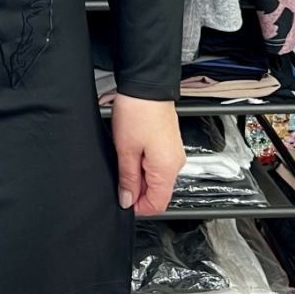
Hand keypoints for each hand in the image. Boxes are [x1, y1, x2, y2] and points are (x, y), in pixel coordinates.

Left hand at [111, 94, 186, 215]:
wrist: (147, 86)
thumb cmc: (137, 112)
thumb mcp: (126, 150)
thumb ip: (127, 179)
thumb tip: (127, 200)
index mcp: (167, 168)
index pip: (158, 204)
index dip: (138, 207)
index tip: (123, 201)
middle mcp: (175, 163)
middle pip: (158, 192)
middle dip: (137, 191)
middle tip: (119, 177)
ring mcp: (174, 153)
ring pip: (156, 179)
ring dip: (139, 177)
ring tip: (124, 160)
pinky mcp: (169, 145)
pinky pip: (157, 165)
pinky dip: (144, 165)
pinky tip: (131, 153)